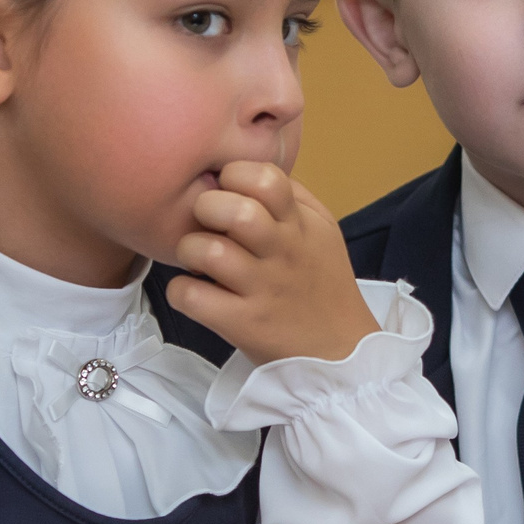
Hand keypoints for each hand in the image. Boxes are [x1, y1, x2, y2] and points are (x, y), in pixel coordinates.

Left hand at [167, 161, 380, 365]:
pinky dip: (182, 290)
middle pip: (235, 210)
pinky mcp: (243, 325)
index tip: (228, 192)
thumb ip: (292, 197)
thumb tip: (249, 169)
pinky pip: (192, 295)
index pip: (265, 177)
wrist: (341, 354)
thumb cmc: (322, 287)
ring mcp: (262, 290)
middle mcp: (283, 253)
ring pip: (208, 251)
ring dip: (189, 250)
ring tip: (198, 261)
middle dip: (206, 208)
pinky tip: (194, 291)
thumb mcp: (322, 232)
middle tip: (206, 225)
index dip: (235, 176)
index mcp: (302, 225)